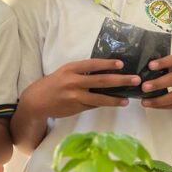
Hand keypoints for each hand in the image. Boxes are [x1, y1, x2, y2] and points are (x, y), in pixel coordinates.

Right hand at [20, 59, 139, 119]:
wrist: (36, 101)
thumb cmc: (53, 84)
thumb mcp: (64, 72)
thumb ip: (81, 72)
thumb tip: (103, 72)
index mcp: (70, 69)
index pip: (92, 64)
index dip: (107, 64)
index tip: (121, 63)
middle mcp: (73, 81)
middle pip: (101, 81)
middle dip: (120, 80)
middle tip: (135, 80)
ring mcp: (75, 96)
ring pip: (99, 98)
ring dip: (115, 99)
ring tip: (127, 99)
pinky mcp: (76, 108)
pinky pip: (93, 105)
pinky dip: (104, 104)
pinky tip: (115, 103)